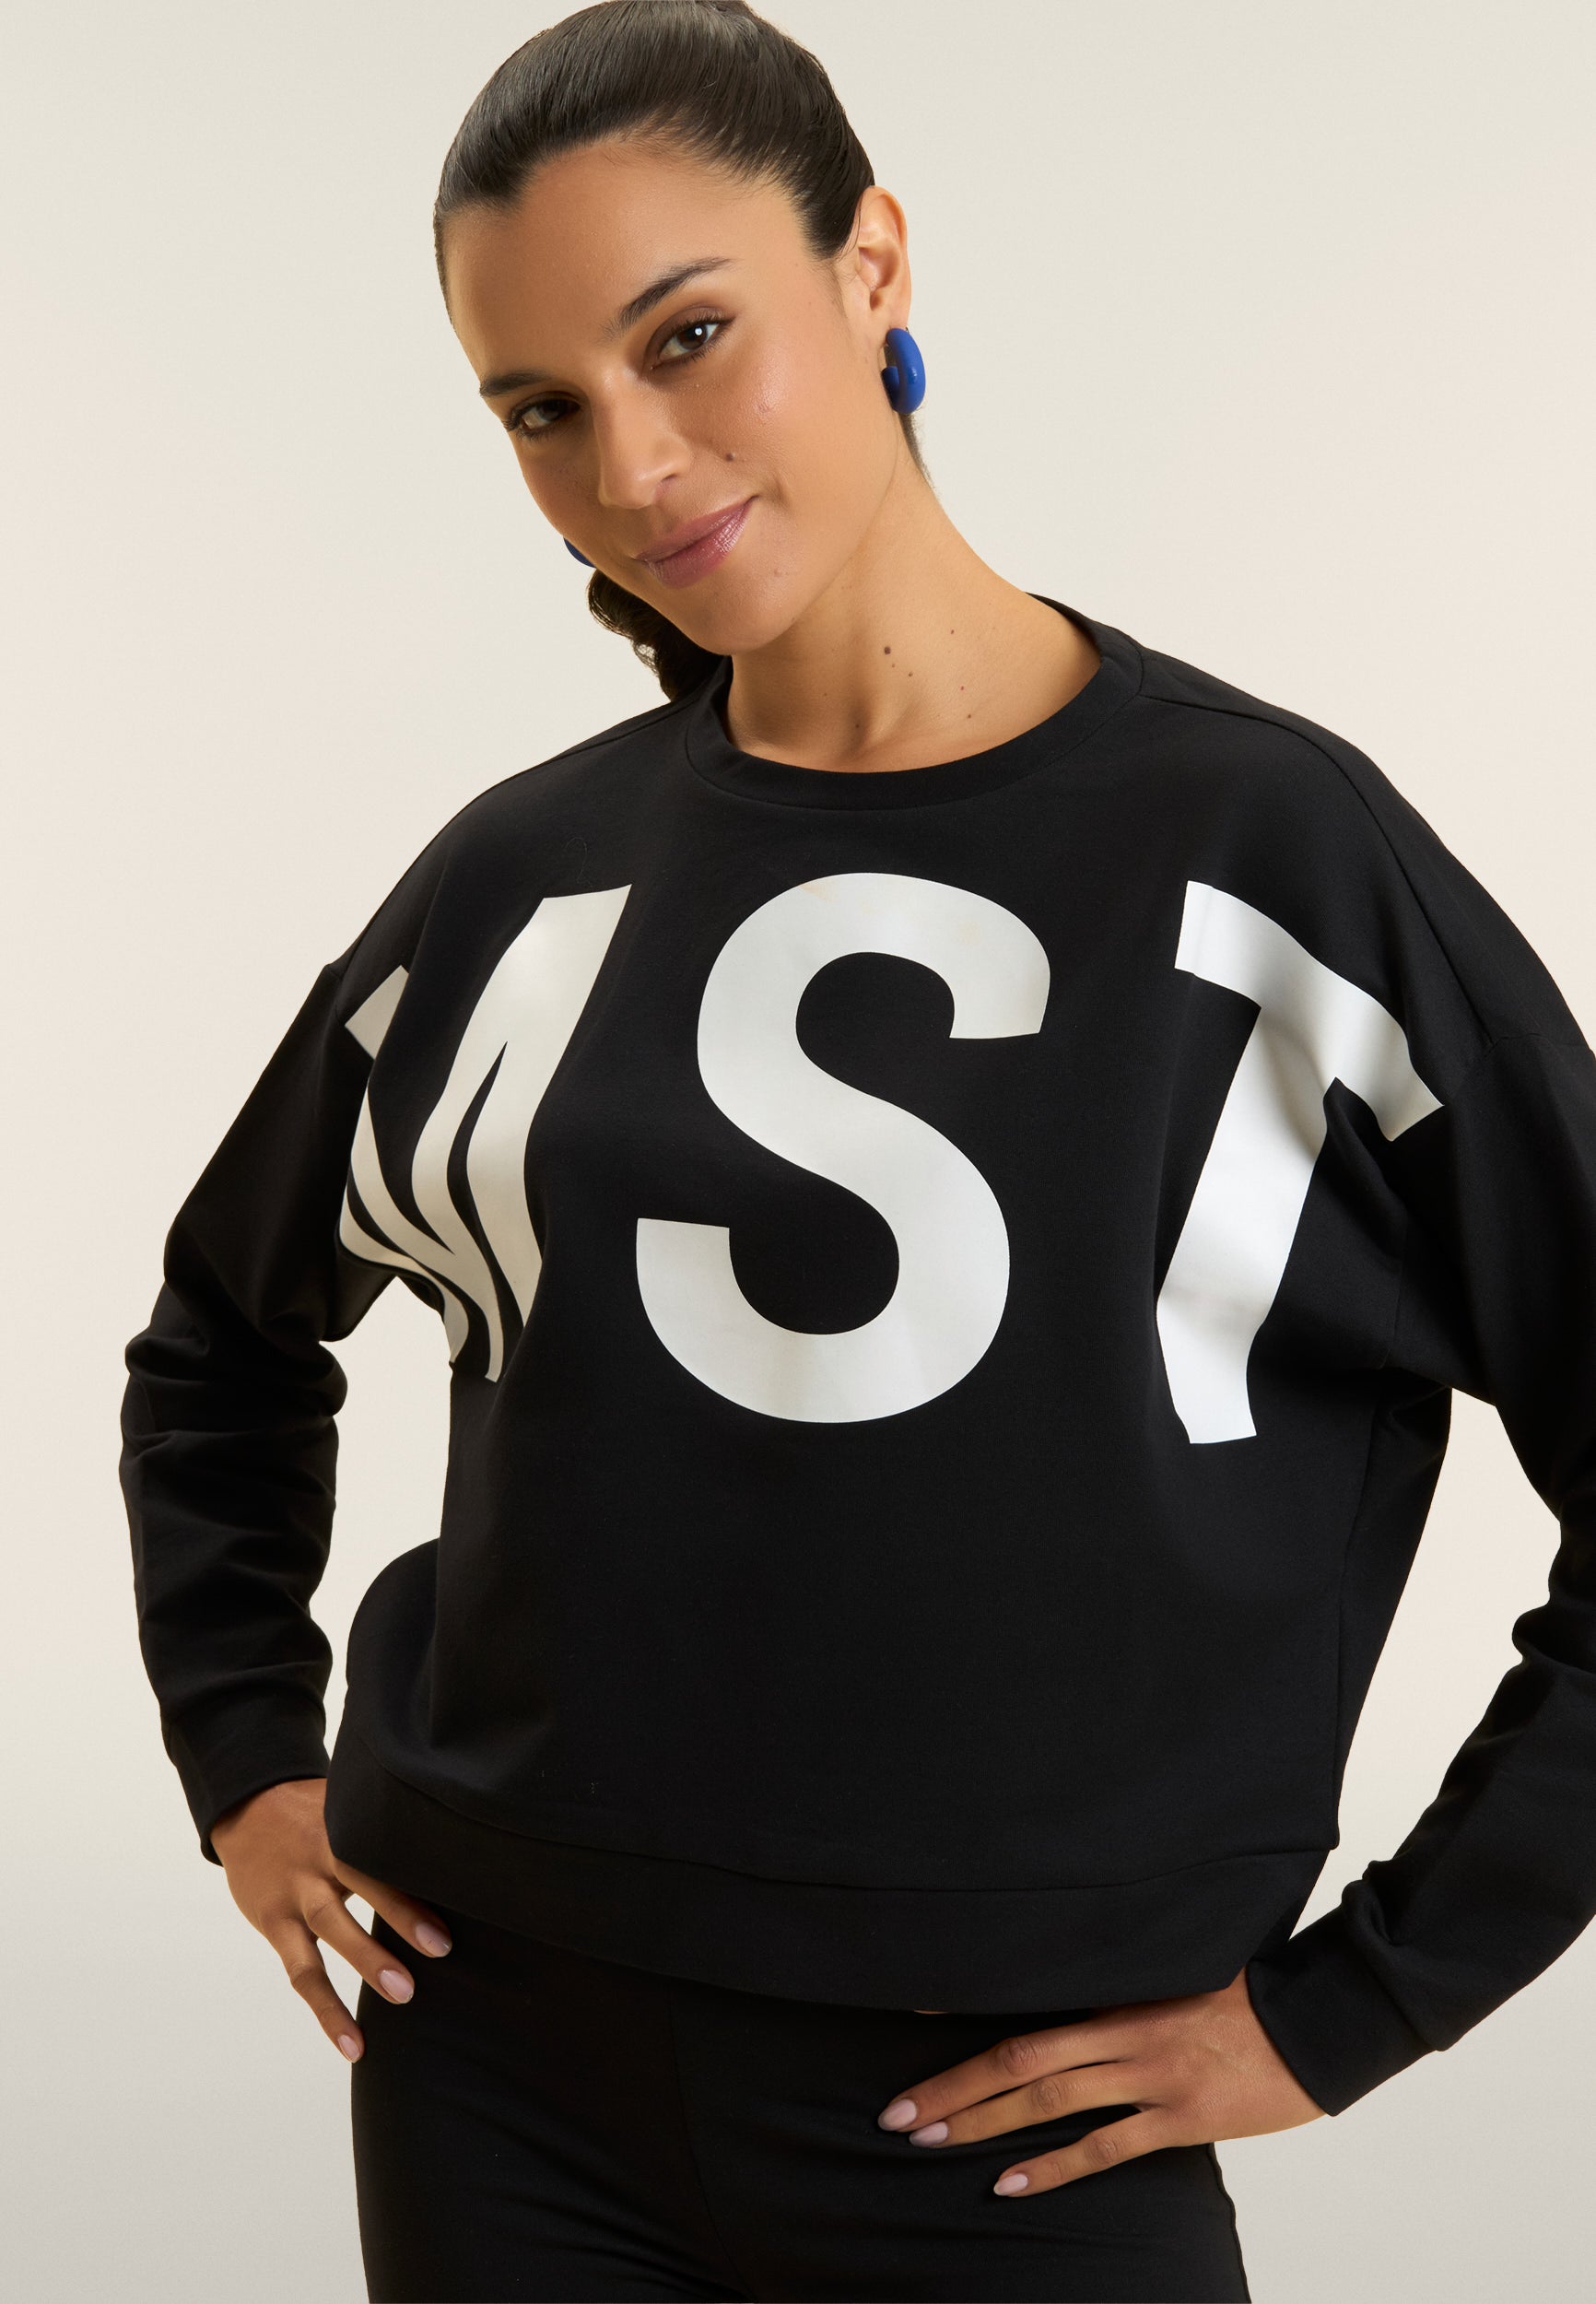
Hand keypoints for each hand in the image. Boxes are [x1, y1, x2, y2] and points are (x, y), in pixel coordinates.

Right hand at [210, 1776, 452, 2062]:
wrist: (247, 1808)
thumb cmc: (317, 1813)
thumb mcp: (349, 1808)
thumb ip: (387, 1827)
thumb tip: (455, 1840)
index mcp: (345, 1826)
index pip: (383, 1845)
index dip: (417, 1865)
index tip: (456, 1891)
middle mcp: (320, 1858)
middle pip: (361, 1881)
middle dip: (401, 1914)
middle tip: (442, 1948)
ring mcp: (295, 1893)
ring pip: (330, 1929)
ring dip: (367, 1962)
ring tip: (405, 1995)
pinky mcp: (274, 1924)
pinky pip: (301, 1973)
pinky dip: (327, 2011)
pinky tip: (353, 2045)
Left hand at [876, 1966, 1322, 2195]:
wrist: (1319, 2018)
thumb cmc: (1251, 1990)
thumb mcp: (1182, 1966)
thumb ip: (1127, 1980)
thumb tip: (1076, 1987)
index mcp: (1120, 1987)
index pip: (1026, 1996)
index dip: (965, 2007)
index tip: (908, 2015)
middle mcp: (1124, 2029)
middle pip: (1019, 2057)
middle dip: (952, 2087)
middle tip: (896, 2113)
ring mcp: (1150, 2075)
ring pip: (1048, 2101)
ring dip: (982, 2123)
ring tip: (929, 2141)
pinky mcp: (1181, 2119)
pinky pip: (1103, 2147)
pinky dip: (1051, 2166)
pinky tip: (1007, 2184)